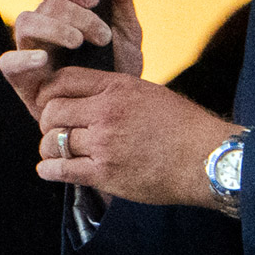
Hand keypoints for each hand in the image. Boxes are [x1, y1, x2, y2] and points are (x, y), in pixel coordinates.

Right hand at [0, 0, 144, 121]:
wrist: (116, 114)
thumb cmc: (116, 72)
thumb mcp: (126, 33)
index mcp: (62, 11)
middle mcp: (42, 27)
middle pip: (44, 2)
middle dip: (76, 14)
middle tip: (101, 35)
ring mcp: (29, 52)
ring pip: (25, 23)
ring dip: (55, 28)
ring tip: (80, 44)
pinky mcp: (23, 80)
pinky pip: (8, 63)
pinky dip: (23, 58)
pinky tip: (44, 60)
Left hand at [32, 68, 241, 206]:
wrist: (207, 159)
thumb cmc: (181, 126)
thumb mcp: (147, 93)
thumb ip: (113, 92)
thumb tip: (83, 95)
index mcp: (117, 88)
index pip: (63, 80)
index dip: (48, 91)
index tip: (47, 101)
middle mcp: (107, 112)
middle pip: (51, 112)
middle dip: (47, 121)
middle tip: (52, 129)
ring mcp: (104, 144)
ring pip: (53, 141)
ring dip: (48, 147)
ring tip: (54, 150)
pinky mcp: (105, 173)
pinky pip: (62, 170)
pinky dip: (49, 169)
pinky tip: (48, 169)